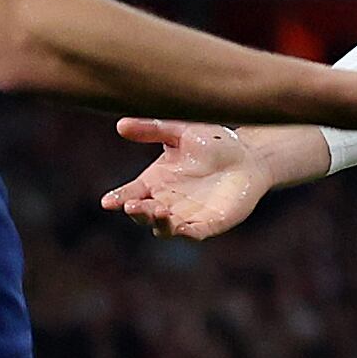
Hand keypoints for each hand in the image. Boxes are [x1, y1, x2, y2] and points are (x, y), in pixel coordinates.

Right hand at [103, 115, 288, 241]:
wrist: (248, 156)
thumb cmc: (213, 143)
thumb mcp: (181, 132)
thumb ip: (154, 129)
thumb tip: (121, 124)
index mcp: (155, 182)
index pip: (130, 193)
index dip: (118, 198)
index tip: (108, 202)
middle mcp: (166, 202)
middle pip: (143, 214)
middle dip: (137, 211)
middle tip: (134, 205)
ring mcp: (186, 216)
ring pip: (164, 228)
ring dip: (158, 222)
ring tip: (159, 210)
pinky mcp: (209, 224)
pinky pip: (193, 234)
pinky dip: (185, 233)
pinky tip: (180, 227)